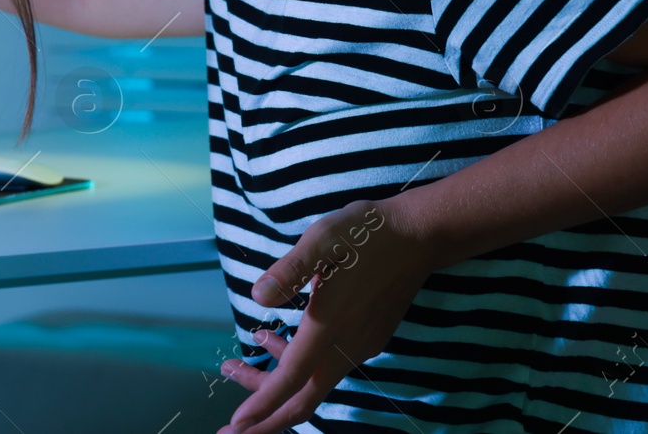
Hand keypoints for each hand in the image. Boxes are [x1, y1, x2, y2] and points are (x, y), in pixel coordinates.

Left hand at [216, 199, 439, 433]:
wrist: (419, 234)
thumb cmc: (366, 232)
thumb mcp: (321, 239)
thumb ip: (289, 270)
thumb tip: (258, 297)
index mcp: (330, 325)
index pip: (292, 379)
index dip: (262, 405)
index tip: (236, 425)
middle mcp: (348, 344)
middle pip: (303, 397)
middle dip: (265, 417)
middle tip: (228, 428)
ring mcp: (361, 343)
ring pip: (313, 381)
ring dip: (273, 381)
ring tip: (234, 365)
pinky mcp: (367, 337)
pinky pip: (326, 364)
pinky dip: (294, 362)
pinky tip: (272, 338)